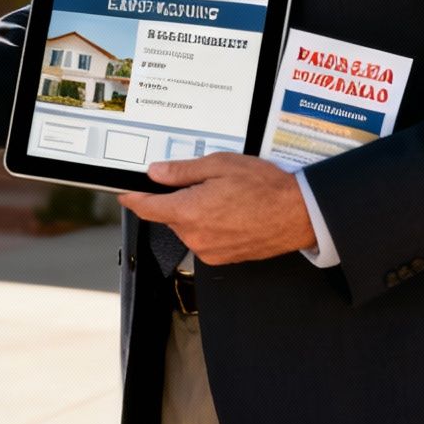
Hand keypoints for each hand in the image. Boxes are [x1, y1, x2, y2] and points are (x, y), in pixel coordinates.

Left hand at [118, 154, 314, 265]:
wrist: (298, 215)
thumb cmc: (265, 188)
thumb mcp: (219, 165)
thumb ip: (182, 171)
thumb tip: (156, 173)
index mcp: (188, 212)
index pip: (146, 207)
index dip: (133, 197)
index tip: (126, 192)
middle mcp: (195, 236)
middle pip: (169, 215)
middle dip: (178, 199)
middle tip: (204, 183)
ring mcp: (209, 250)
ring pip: (188, 227)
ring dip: (196, 212)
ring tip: (225, 197)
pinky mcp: (223, 258)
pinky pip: (205, 238)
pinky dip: (211, 225)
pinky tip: (232, 212)